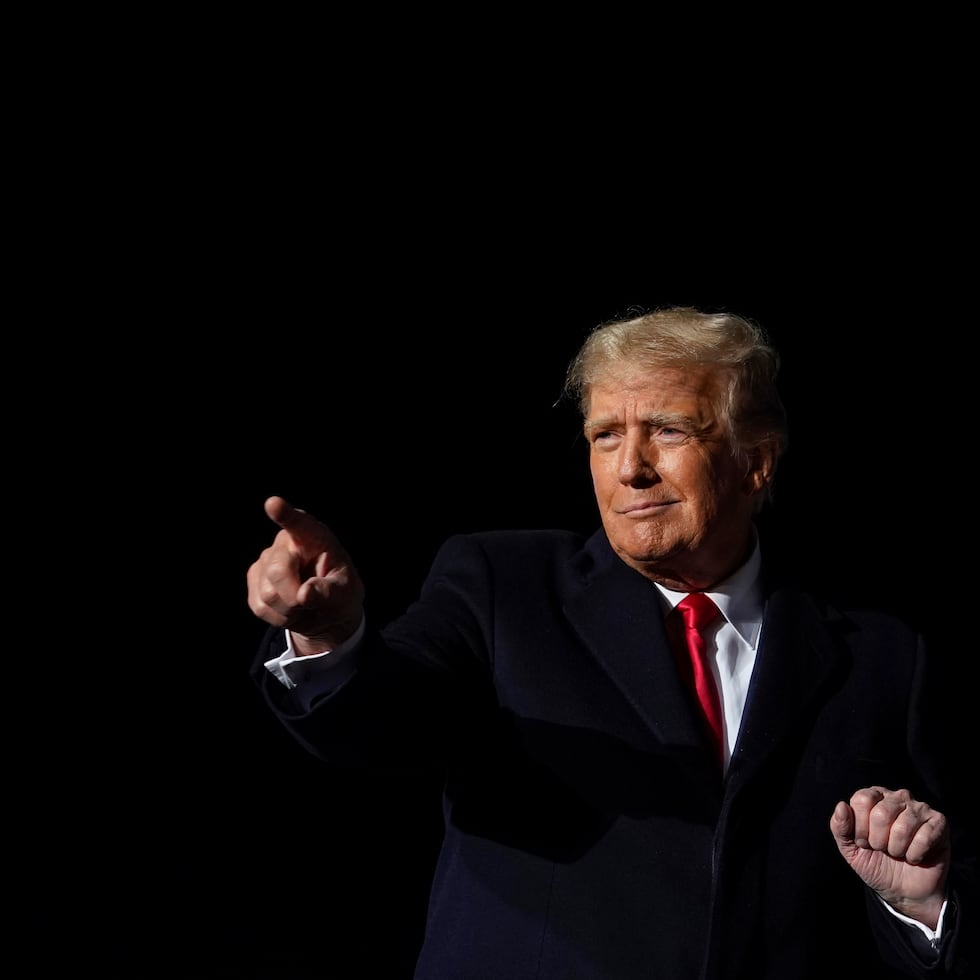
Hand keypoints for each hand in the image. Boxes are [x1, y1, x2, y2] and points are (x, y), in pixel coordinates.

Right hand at [246, 496, 364, 654]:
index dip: (285, 514)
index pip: (299, 523)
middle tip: (311, 602)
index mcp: (314, 537)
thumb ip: (331, 593)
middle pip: (277, 571)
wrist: (326, 612)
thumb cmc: (340, 594)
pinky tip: (291, 609)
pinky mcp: (254, 580)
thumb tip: (305, 594)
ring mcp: (266, 560)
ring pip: (267, 593)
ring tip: (304, 604)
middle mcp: (286, 543)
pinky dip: (279, 617)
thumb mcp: (346, 594)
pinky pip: (260, 606)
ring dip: (290, 610)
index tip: (274, 504)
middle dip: (294, 596)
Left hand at [830, 785, 949, 928]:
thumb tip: (841, 805)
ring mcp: (920, 807)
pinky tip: (915, 856)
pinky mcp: (939, 822)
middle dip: (878, 841)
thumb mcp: (851, 849)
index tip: (864, 842)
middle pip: (881, 814)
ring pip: (902, 827)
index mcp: (874, 796)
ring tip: (899, 853)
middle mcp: (897, 796)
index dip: (860, 828)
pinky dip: (915, 854)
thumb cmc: (876, 864)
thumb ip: (840, 827)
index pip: (862, 800)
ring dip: (897, 849)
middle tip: (883, 849)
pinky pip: (924, 837)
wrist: (904, 892)